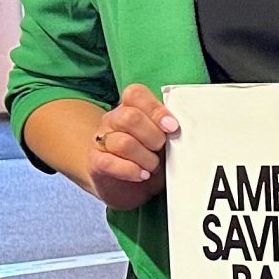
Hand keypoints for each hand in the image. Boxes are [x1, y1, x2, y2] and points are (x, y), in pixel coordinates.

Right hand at [88, 85, 175, 207]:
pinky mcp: (96, 162)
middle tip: (162, 148)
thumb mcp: (164, 140)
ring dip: (146, 158)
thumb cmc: (151, 157)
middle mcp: (113, 120)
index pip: (136, 94)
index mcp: (131, 107)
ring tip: (153, 166)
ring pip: (123, 143)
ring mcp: (101, 140)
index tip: (173, 127)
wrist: (128, 184)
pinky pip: (109, 163)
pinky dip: (131, 170)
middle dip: (153, 136)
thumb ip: (170, 128)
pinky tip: (142, 174)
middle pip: (129, 117)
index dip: (156, 110)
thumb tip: (182, 127)